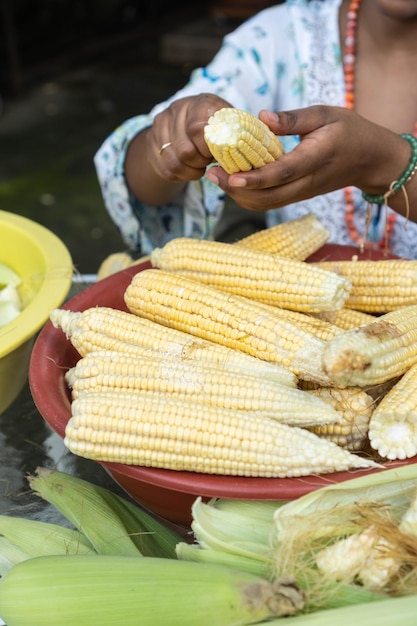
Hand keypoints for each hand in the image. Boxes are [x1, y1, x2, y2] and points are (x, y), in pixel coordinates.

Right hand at [148, 93, 231, 181]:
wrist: (190, 125)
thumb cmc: (218, 128)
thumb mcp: (229, 128)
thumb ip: (232, 139)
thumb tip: (232, 159)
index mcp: (200, 103)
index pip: (197, 130)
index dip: (207, 149)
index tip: (214, 154)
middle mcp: (177, 108)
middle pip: (185, 151)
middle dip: (199, 163)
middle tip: (207, 162)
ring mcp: (161, 124)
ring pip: (174, 163)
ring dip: (190, 172)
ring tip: (199, 168)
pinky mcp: (151, 140)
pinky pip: (165, 170)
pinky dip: (179, 176)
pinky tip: (188, 169)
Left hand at [204, 105, 406, 211]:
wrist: (370, 160)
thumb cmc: (349, 131)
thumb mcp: (326, 114)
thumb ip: (293, 118)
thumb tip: (260, 118)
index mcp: (315, 158)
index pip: (280, 173)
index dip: (254, 178)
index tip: (228, 175)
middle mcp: (306, 182)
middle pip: (267, 196)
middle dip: (236, 190)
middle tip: (211, 174)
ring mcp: (302, 192)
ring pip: (266, 204)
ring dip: (239, 196)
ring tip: (217, 178)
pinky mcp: (298, 196)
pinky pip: (270, 202)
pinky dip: (249, 197)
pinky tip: (234, 182)